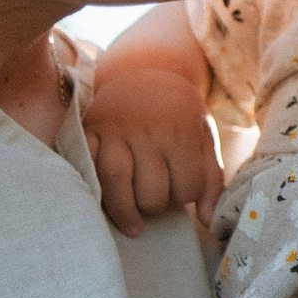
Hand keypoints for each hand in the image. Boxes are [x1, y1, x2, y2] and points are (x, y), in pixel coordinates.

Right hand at [81, 66, 222, 234]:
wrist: (143, 72)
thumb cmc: (178, 113)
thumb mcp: (204, 137)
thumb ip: (211, 179)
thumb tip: (208, 221)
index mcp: (181, 132)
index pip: (187, 187)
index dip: (186, 195)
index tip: (181, 189)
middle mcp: (147, 131)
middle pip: (151, 192)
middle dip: (157, 205)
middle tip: (156, 201)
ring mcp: (114, 130)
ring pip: (116, 182)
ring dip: (124, 211)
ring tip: (134, 226)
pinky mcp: (88, 130)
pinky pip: (86, 165)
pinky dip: (92, 186)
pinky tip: (101, 202)